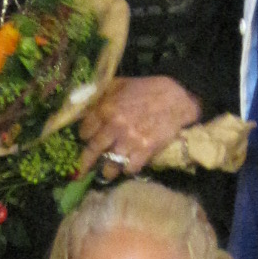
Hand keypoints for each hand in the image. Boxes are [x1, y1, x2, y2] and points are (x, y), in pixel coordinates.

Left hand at [77, 76, 201, 178]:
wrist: (175, 98)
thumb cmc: (145, 89)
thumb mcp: (118, 85)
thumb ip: (100, 96)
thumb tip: (84, 107)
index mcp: (105, 108)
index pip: (85, 130)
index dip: (85, 136)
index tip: (87, 140)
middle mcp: (114, 126)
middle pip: (92, 151)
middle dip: (86, 163)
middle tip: (82, 172)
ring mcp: (129, 140)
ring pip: (109, 165)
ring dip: (107, 171)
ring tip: (107, 173)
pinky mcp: (145, 150)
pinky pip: (129, 168)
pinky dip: (127, 170)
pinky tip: (127, 167)